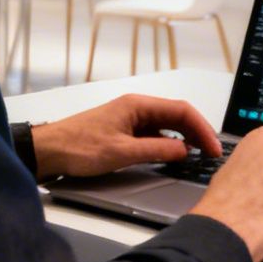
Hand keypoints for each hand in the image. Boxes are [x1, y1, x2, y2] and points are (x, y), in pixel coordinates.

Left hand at [29, 94, 220, 179]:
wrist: (48, 151)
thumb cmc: (79, 147)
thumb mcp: (122, 152)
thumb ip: (156, 150)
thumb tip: (184, 151)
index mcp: (138, 105)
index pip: (181, 110)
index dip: (202, 129)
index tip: (213, 148)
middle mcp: (136, 107)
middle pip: (177, 115)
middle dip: (197, 133)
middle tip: (211, 154)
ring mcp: (130, 118)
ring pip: (166, 125)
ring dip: (184, 138)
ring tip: (198, 156)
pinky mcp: (124, 130)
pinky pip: (154, 133)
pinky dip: (168, 143)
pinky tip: (172, 156)